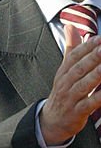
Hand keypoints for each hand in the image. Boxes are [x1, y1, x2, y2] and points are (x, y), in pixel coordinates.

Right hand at [39, 28, 100, 144]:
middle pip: (79, 68)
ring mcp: (70, 98)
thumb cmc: (63, 91)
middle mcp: (65, 82)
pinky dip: (97, 98)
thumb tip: (70, 26)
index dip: (86, 47)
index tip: (99, 39)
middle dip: (92, 57)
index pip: (74, 56)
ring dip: (95, 76)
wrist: (52, 120)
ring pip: (83, 85)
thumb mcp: (64, 70)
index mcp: (63, 71)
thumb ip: (70, 48)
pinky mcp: (76, 112)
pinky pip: (88, 104)